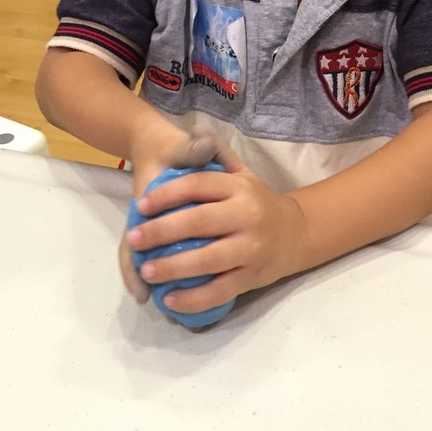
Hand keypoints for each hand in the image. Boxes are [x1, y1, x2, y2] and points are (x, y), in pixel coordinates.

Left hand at [123, 136, 306, 313]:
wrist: (297, 233)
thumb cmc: (258, 202)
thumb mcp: (243, 174)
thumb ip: (217, 155)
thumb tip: (198, 130)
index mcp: (239, 187)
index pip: (198, 185)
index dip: (166, 195)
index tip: (140, 205)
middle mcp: (247, 215)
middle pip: (199, 222)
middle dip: (162, 231)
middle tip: (134, 238)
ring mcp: (251, 248)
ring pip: (208, 259)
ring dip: (174, 266)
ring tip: (147, 270)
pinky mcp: (252, 276)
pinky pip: (221, 290)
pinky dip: (194, 298)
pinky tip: (170, 299)